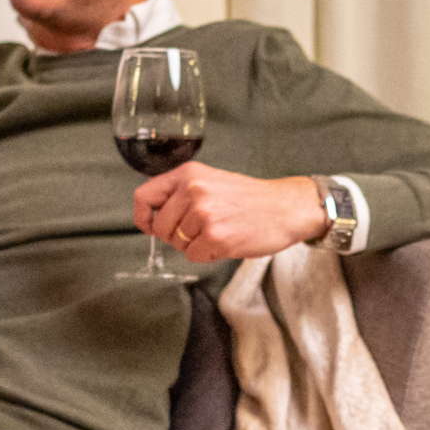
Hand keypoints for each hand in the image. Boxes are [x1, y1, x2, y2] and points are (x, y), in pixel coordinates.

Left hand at [132, 165, 329, 263]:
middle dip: (175, 236)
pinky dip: (208, 254)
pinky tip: (226, 241)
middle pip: (160, 227)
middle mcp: (193, 190)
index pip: (144, 196)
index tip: (151, 226)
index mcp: (189, 173)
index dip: (143, 217)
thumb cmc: (251, 199)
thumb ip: (182, 193)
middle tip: (200, 231)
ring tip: (219, 232)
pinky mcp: (215, 236)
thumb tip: (152, 217)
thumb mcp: (211, 181)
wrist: (286, 208)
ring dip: (195, 245)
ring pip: (177, 244)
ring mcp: (203, 214)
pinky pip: (194, 255)